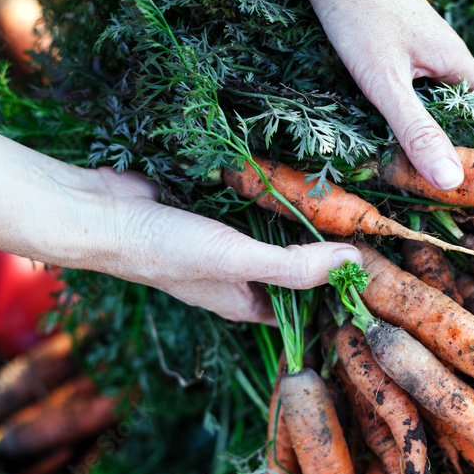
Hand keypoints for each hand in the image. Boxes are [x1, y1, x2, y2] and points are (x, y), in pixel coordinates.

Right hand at [86, 168, 361, 323]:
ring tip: (338, 189)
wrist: (100, 212)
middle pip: (293, 265)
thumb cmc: (166, 249)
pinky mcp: (211, 206)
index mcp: (246, 302)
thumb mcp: (236, 261)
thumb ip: (294, 266)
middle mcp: (237, 275)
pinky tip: (290, 167)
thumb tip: (352, 260)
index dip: (335, 290)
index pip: (304, 305)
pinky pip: (250, 200)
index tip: (373, 265)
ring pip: (273, 229)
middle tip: (363, 216)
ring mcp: (223, 240)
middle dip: (322, 245)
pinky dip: (267, 188)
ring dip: (296, 212)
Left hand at [284, 0, 473, 190]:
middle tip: (451, 196)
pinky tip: (383, 135)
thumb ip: (417, 130)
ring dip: (426, 135)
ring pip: (433, 104)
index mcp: (457, 64)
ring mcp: (417, 53)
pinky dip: (400, 115)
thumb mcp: (387, 81)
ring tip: (419, 177)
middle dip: (458, 151)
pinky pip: (407, 92)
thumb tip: (452, 180)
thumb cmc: (359, 13)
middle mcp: (444, 59)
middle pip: (465, 114)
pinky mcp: (391, 51)